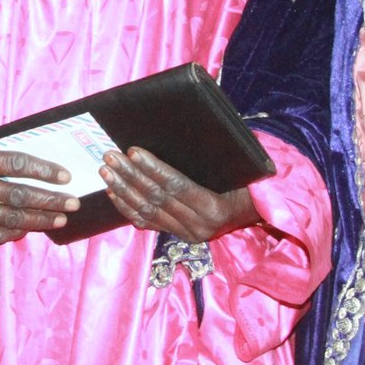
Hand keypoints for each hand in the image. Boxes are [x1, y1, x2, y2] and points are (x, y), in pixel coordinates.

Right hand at [0, 125, 78, 244]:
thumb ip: (2, 142)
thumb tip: (41, 150)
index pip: (14, 165)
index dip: (43, 171)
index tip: (65, 177)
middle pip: (15, 196)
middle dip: (48, 201)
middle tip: (72, 203)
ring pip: (7, 218)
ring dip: (37, 220)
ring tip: (60, 219)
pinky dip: (14, 233)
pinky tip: (32, 229)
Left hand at [101, 148, 255, 243]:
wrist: (257, 213)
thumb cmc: (248, 183)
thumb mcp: (237, 169)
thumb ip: (213, 156)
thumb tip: (189, 127)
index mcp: (214, 208)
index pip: (177, 186)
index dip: (153, 169)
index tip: (133, 151)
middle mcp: (199, 225)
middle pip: (158, 198)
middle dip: (130, 176)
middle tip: (110, 157)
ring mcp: (187, 234)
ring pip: (148, 212)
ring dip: (124, 190)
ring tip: (107, 171)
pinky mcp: (178, 237)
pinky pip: (147, 223)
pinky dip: (127, 208)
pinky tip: (113, 193)